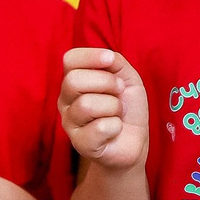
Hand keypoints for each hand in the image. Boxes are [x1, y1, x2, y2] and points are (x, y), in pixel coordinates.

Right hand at [60, 48, 148, 169]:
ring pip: (86, 105)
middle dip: (107, 82)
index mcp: (74, 81)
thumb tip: (107, 56)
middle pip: (73, 80)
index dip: (91, 56)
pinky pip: (100, 127)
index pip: (69, 60)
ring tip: (117, 114)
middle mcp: (65, 101)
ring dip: (114, 107)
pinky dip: (116, 126)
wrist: (133, 141)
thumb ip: (116, 62)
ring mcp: (69, 123)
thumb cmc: (127, 108)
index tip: (110, 60)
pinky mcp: (80, 143)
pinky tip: (114, 131)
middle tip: (119, 93)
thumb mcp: (127, 78)